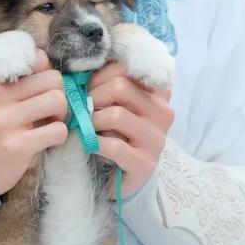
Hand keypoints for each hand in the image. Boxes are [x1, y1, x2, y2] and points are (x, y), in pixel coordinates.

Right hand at [0, 50, 68, 195]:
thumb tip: (37, 62)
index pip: (33, 59)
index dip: (44, 73)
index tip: (41, 88)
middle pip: (51, 79)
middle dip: (58, 93)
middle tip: (50, 108)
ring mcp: (6, 121)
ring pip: (57, 100)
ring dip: (61, 113)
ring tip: (50, 122)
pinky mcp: (18, 145)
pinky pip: (58, 130)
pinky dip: (59, 136)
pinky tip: (47, 140)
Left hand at [88, 62, 173, 198]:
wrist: (122, 177)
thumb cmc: (116, 133)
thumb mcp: (116, 104)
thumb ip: (108, 84)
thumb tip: (81, 69)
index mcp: (158, 92)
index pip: (125, 68)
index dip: (98, 76)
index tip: (88, 89)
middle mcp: (163, 112)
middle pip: (119, 87)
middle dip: (92, 97)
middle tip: (82, 111)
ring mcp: (157, 139)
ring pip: (115, 115)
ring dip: (92, 122)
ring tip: (87, 129)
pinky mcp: (145, 162)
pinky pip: (113, 145)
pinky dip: (95, 143)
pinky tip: (91, 146)